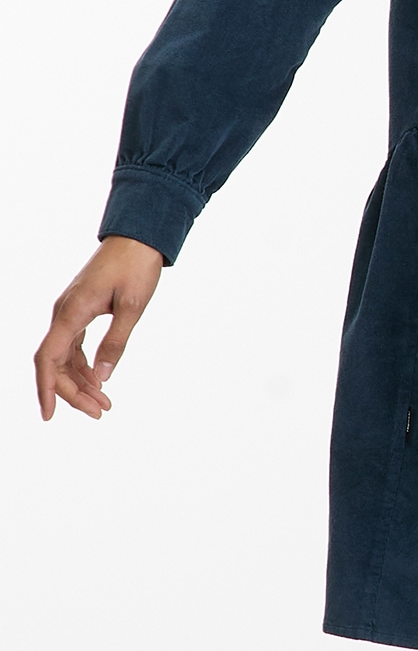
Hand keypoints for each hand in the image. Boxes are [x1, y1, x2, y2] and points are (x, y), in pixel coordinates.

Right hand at [34, 235, 163, 420]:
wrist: (139, 234)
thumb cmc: (136, 264)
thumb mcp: (132, 306)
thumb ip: (115, 342)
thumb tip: (102, 377)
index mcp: (71, 311)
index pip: (48, 358)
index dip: (46, 388)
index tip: (50, 416)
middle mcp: (65, 311)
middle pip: (57, 362)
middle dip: (73, 391)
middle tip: (100, 412)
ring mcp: (71, 309)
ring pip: (67, 355)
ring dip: (81, 381)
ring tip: (104, 403)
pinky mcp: (82, 307)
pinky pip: (75, 343)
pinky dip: (85, 364)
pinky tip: (98, 379)